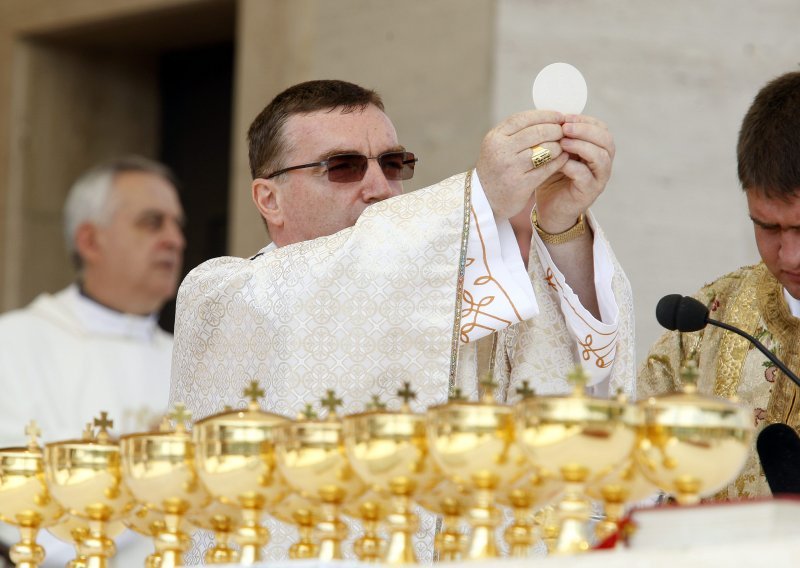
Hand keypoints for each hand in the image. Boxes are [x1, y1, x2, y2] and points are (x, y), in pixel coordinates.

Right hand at [476, 110, 569, 218]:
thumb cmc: (495, 169)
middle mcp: (501, 151)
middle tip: (565, 132)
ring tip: (563, 146)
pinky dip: (559, 161)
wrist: (484, 200)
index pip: (524, 118)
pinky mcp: (521, 184)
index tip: (559, 116)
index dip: (546, 115)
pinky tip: (563, 158)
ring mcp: (511, 168)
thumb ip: (516, 132)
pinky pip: (547, 168)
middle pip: (537, 132)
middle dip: (556, 130)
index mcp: (495, 137)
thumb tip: (547, 117)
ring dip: (559, 146)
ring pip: (545, 149)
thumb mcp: (497, 146)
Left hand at [534, 114, 614, 232]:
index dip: (585, 120)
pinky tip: (559, 162)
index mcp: (597, 149)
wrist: (549, 208)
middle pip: (606, 140)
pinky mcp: (589, 193)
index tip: (565, 117)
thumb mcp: (555, 152)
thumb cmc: (551, 177)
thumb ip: (558, 136)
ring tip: (562, 142)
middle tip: (565, 127)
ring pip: (600, 157)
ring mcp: (598, 178)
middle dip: (585, 130)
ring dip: (581, 146)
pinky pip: (586, 176)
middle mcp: (602, 163)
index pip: (601, 128)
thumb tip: (552, 114)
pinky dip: (573, 166)